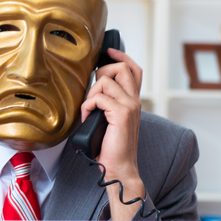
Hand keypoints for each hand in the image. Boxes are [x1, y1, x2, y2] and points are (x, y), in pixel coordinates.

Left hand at [79, 49, 144, 220]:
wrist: (119, 167)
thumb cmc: (111, 147)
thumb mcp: (109, 120)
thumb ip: (106, 105)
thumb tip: (91, 91)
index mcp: (133, 101)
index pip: (134, 69)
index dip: (121, 57)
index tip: (108, 52)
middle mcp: (135, 100)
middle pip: (121, 67)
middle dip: (101, 72)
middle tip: (92, 92)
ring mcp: (130, 106)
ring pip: (105, 81)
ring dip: (90, 94)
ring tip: (88, 111)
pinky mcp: (122, 113)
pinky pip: (98, 97)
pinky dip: (86, 106)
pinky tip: (86, 118)